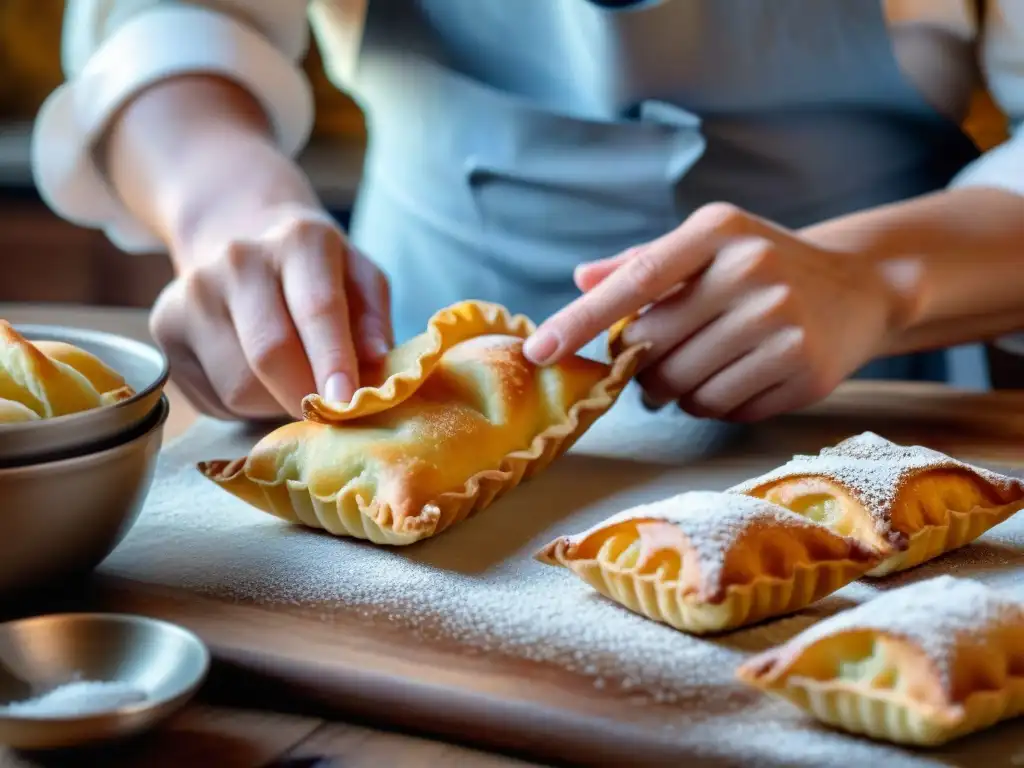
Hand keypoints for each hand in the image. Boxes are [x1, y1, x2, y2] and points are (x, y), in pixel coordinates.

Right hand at [150, 205, 390, 420]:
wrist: (240, 236)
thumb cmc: (317, 273)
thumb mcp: (361, 278)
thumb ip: (374, 319)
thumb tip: (375, 363)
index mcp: (299, 240)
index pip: (316, 309)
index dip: (332, 362)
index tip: (345, 404)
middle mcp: (237, 259)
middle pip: (270, 353)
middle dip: (304, 396)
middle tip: (327, 415)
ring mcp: (192, 292)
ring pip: (238, 386)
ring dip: (274, 403)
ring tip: (290, 381)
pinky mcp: (164, 326)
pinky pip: (212, 396)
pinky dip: (242, 405)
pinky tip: (254, 376)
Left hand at [525, 203, 901, 420]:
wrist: (861, 286)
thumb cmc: (763, 265)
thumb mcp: (708, 245)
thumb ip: (642, 263)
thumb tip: (580, 279)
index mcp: (718, 231)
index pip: (635, 281)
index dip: (582, 320)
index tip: (539, 351)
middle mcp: (752, 271)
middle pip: (653, 348)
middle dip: (641, 365)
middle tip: (657, 357)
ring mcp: (784, 323)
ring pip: (683, 388)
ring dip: (674, 390)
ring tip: (701, 364)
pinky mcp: (806, 371)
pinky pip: (722, 410)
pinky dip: (713, 405)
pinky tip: (738, 376)